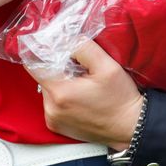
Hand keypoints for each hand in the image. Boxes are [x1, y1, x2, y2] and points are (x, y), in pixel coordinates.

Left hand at [29, 40, 143, 149]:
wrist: (130, 127)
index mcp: (60, 93)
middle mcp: (51, 109)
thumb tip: (64, 37)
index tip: (53, 44)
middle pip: (42, 76)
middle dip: (56, 66)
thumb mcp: (106, 65)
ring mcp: (53, 119)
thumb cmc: (120, 99)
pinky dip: (62, 94)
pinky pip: (52, 102)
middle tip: (78, 65)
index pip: (34, 64)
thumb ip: (83, 47)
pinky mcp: (57, 125)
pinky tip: (80, 94)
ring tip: (82, 81)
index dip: (43, 50)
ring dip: (60, 80)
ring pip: (47, 88)